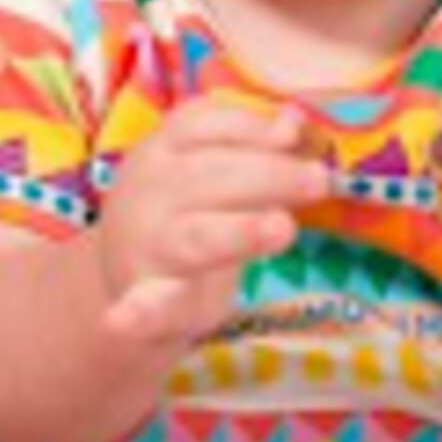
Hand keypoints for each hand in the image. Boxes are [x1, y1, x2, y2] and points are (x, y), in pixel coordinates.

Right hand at [98, 95, 330, 351]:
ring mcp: (151, 246)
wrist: (126, 274)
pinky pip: (143, 306)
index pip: (201, 125)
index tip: (293, 133)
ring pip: (197, 237)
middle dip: (269, 175)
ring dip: (240, 232)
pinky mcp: (151, 299)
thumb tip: (294, 120)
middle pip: (210, 176)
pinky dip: (134, 314)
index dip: (249, 128)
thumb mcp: (210, 169)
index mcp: (164, 149)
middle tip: (319, 180)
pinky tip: (122, 321)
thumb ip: (249, 146)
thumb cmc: (185, 210)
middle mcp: (153, 192)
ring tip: (281, 227)